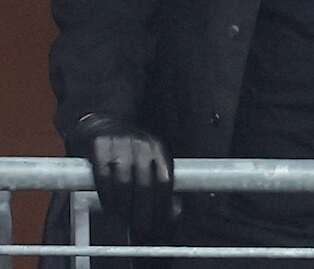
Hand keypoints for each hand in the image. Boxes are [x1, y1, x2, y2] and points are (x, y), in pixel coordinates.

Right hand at [66, 114, 174, 235]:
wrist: (99, 125)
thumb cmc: (127, 151)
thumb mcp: (148, 161)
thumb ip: (160, 185)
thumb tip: (175, 213)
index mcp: (157, 148)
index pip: (164, 179)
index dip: (162, 203)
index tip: (159, 220)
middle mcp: (141, 145)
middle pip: (145, 184)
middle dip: (143, 210)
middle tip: (141, 226)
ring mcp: (120, 145)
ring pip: (124, 182)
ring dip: (124, 206)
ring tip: (124, 219)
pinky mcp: (99, 147)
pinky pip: (103, 177)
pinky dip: (107, 196)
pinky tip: (109, 206)